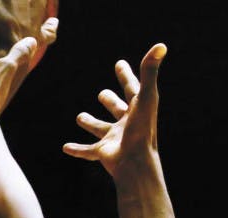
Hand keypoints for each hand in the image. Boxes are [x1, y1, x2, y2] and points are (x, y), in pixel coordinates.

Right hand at [63, 43, 166, 177]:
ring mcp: (114, 138)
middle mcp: (127, 123)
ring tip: (80, 116)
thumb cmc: (141, 129)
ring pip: (101, 129)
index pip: (132, 88)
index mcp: (138, 109)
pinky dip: (77, 149)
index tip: (119, 64)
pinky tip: (65, 147)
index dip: (127, 75)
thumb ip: (150, 71)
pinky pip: (87, 151)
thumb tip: (161, 45)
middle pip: (118, 109)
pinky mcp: (102, 153)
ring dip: (91, 123)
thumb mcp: (145, 96)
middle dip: (110, 102)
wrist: (134, 162)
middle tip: (102, 94)